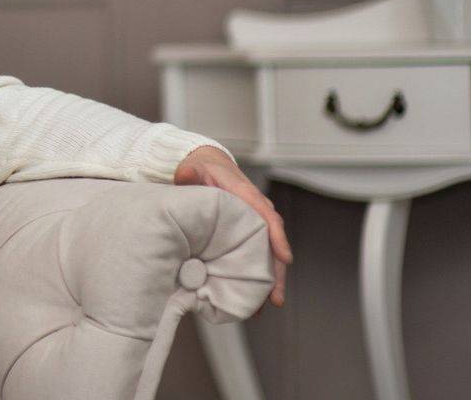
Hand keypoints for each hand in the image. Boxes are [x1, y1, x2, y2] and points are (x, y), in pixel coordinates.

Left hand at [174, 146, 291, 307]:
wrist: (208, 165)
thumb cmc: (204, 168)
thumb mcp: (195, 167)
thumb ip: (190, 171)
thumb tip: (185, 174)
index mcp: (246, 195)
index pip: (267, 216)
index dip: (277, 238)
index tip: (285, 259)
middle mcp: (256, 211)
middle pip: (273, 243)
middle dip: (277, 271)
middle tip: (276, 298)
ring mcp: (254, 224)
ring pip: (268, 254)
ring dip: (270, 280)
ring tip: (269, 305)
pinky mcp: (247, 234)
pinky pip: (257, 255)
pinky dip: (257, 275)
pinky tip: (254, 298)